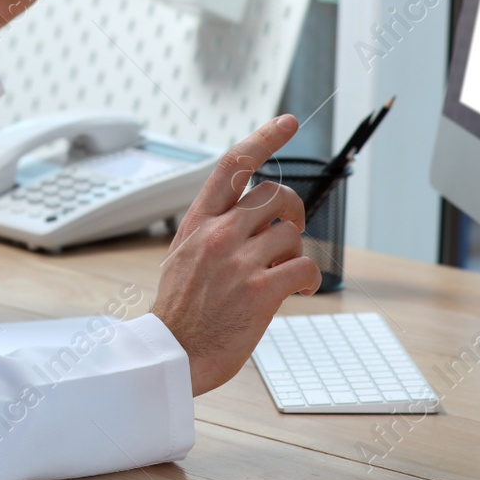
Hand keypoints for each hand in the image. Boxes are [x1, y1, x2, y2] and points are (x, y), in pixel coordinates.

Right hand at [151, 115, 320, 395]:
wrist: (170, 356)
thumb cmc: (179, 311)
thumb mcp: (182, 255)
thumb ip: (211, 229)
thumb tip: (248, 215)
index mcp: (198, 222)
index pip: (233, 165)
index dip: (264, 139)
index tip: (287, 122)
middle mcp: (218, 234)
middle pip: (275, 195)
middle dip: (292, 212)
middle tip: (288, 235)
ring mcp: (238, 261)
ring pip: (292, 233)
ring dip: (295, 253)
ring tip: (281, 275)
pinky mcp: (260, 291)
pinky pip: (305, 267)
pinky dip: (309, 280)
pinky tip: (300, 292)